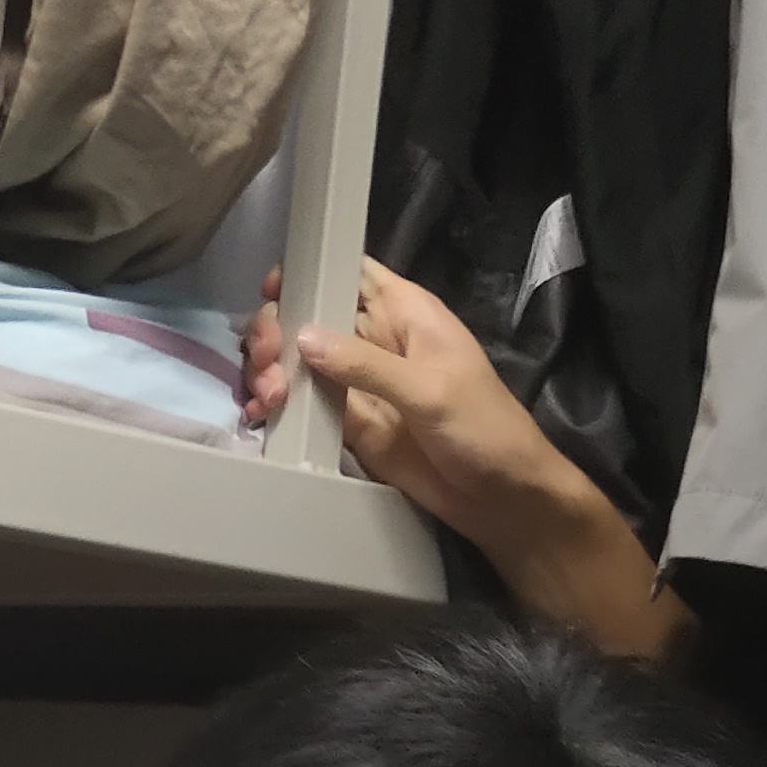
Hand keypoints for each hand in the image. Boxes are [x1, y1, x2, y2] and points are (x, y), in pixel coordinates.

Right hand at [249, 260, 694, 668]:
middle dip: (278, 329)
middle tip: (267, 361)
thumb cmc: (484, 429)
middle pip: (310, 313)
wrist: (502, 499)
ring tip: (267, 396)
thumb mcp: (429, 390)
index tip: (276, 289)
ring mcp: (358, 384)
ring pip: (299, 359)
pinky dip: (278, 406)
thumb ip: (365, 365)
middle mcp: (375, 340)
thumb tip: (303, 338)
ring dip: (271, 370)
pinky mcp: (349, 424)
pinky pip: (304, 405)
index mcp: (404, 312)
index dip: (310, 267)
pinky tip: (265, 416)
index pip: (351, 269)